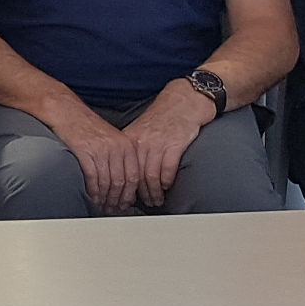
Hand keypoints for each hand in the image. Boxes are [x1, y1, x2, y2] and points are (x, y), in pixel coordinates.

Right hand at [46, 103, 140, 214]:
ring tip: (101, 205)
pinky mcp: (85, 151)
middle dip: (117, 199)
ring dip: (104, 198)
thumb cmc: (84, 125)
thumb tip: (123, 183)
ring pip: (108, 182)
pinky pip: (93, 178)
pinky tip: (91, 196)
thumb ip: (119, 158)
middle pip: (121, 182)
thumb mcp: (110, 139)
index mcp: (125, 144)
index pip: (133, 176)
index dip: (129, 194)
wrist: (65, 111)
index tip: (125, 203)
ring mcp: (101, 149)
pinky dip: (93, 190)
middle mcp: (116, 147)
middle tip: (113, 209)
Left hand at [119, 82, 213, 207]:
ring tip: (156, 200)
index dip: (122, 186)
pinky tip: (167, 188)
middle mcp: (141, 142)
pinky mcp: (174, 145)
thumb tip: (124, 171)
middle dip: (138, 194)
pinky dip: (167, 183)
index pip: (122, 168)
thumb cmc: (163, 117)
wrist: (183, 101)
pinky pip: (167, 171)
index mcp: (130, 139)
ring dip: (154, 193)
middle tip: (142, 204)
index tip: (124, 197)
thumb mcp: (141, 130)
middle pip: (135, 176)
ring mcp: (157, 144)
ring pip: (150, 177)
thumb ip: (133, 149)